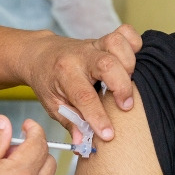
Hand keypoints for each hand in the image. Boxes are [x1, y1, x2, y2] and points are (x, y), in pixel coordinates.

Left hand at [24, 24, 141, 142]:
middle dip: (121, 87)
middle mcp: (80, 55)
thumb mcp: (52, 104)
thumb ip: (70, 122)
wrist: (40, 54)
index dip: (98, 117)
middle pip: (106, 64)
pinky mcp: (105, 39)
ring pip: (117, 43)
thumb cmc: (48, 80)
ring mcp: (94, 44)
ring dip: (129, 63)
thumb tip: (83, 142)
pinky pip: (126, 32)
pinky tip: (132, 62)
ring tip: (128, 81)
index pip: (83, 96)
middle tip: (125, 106)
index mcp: (63, 73)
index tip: (108, 134)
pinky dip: (134, 44)